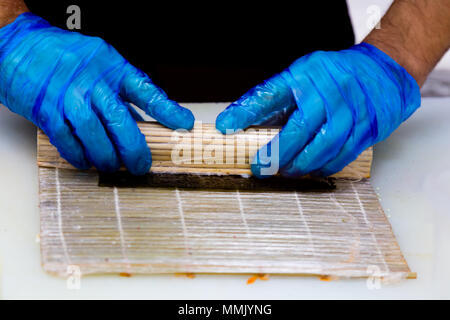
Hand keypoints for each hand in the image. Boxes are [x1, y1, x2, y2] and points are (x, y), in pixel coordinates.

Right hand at [0, 13, 193, 174]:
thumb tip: (141, 126)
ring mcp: (69, 96)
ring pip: (94, 134)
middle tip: (141, 166)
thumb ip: (120, 93)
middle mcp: (93, 82)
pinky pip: (67, 139)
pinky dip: (78, 155)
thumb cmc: (67, 59)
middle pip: (120, 120)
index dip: (167, 110)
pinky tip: (86, 162)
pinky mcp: (47, 110)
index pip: (146, 91)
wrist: (22, 48)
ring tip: (112, 167)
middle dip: (134, 149)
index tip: (184, 124)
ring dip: (105, 157)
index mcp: (113, 69)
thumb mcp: (102, 66)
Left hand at [216, 43, 420, 177]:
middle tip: (261, 168)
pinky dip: (324, 167)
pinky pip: (343, 155)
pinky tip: (312, 170)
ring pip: (323, 147)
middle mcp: (329, 92)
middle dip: (276, 154)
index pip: (270, 94)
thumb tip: (236, 122)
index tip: (226, 127)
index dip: (246, 112)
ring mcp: (351, 111)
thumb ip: (271, 99)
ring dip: (300, 165)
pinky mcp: (367, 128)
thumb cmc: (335, 76)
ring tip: (285, 172)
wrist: (384, 72)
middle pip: (299, 129)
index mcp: (306, 75)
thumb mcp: (299, 77)